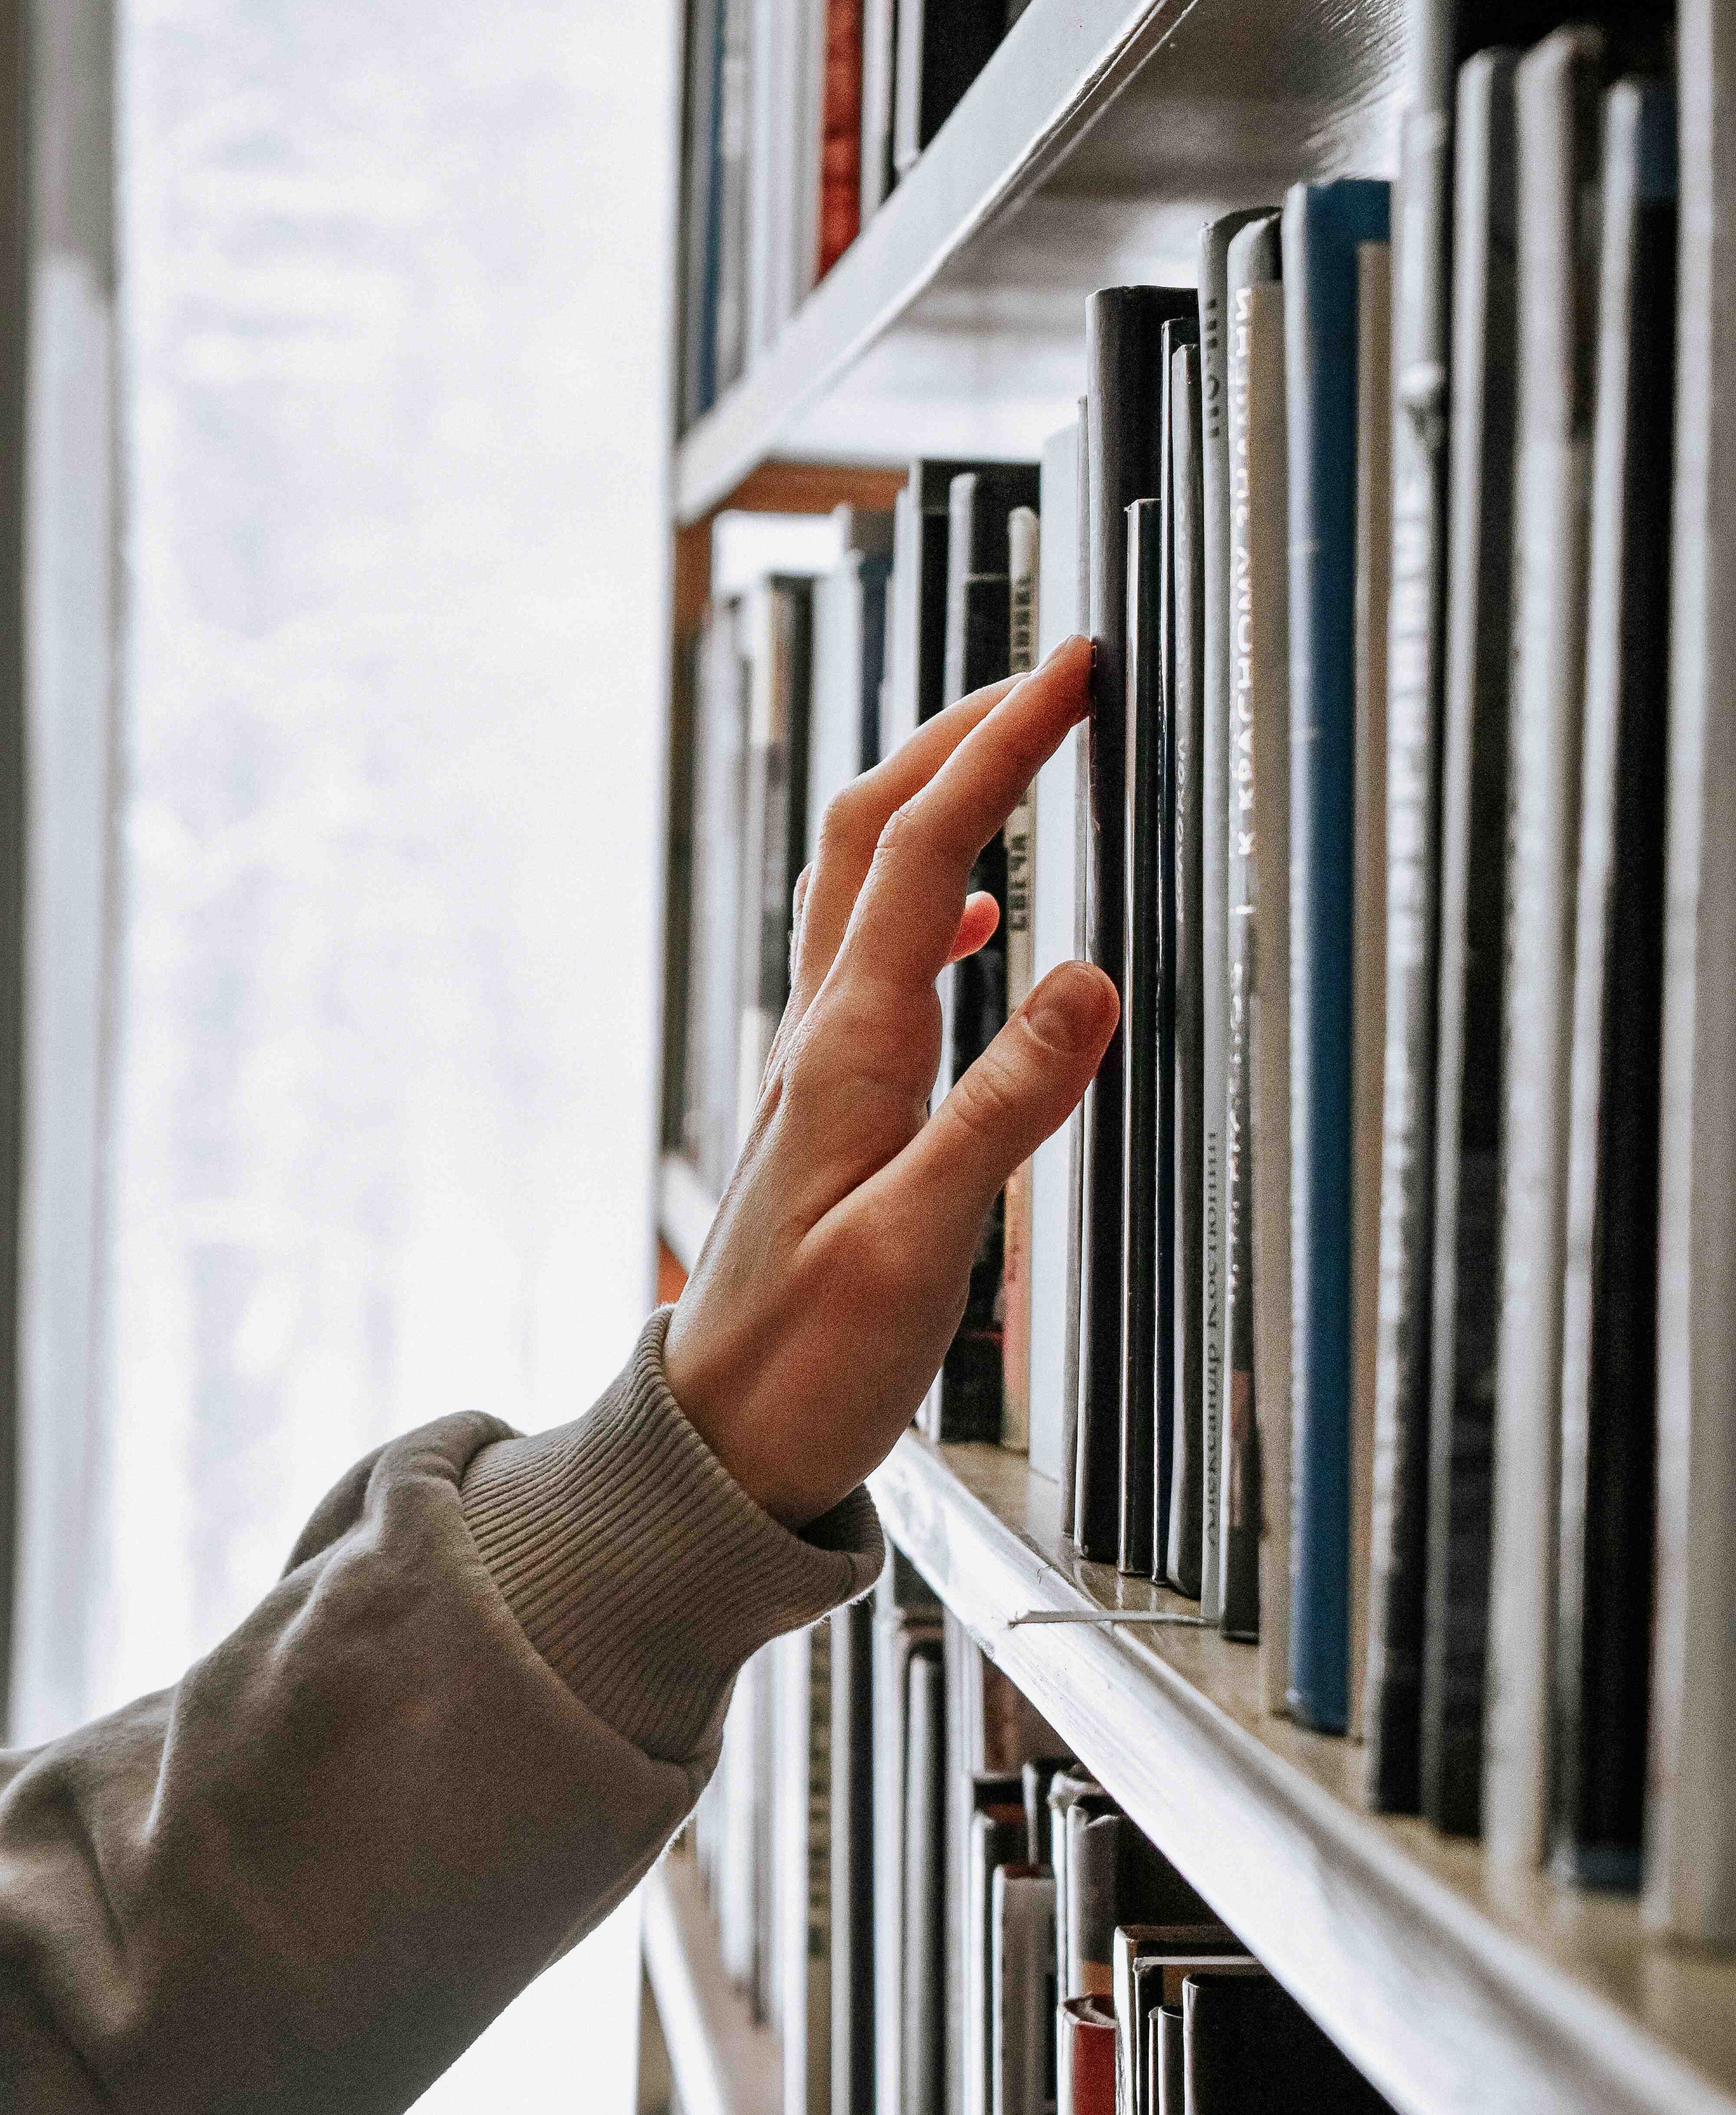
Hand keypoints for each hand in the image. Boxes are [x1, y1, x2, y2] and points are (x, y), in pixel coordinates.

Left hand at [663, 635, 1117, 1525]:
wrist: (721, 1441)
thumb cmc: (809, 1362)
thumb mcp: (920, 1246)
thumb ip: (1004, 1111)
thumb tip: (1086, 980)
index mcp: (849, 1049)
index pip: (928, 849)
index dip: (997, 745)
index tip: (1068, 673)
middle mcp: (822, 1035)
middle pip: (875, 831)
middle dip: (959, 733)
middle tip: (1047, 678)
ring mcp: (819, 1063)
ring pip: (863, 883)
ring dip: (934, 800)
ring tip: (1010, 756)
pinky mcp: (830, 1102)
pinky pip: (872, 959)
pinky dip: (929, 903)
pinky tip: (977, 921)